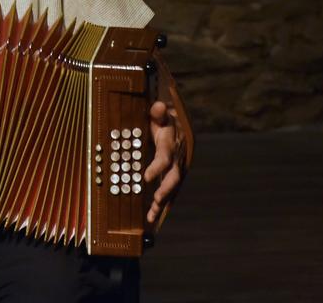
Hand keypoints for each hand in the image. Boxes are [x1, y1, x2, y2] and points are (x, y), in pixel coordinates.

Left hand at [143, 100, 181, 223]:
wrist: (177, 125)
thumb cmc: (164, 119)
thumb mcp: (161, 113)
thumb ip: (158, 112)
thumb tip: (158, 106)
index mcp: (171, 145)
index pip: (164, 158)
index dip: (156, 168)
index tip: (145, 177)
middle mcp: (176, 159)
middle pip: (173, 178)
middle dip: (165, 190)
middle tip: (156, 200)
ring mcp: (175, 169)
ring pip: (171, 189)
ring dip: (162, 203)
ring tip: (151, 217)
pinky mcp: (172, 175)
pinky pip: (168, 191)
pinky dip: (161, 204)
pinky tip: (153, 216)